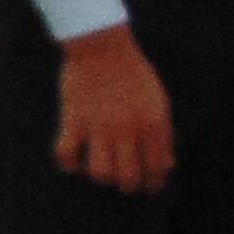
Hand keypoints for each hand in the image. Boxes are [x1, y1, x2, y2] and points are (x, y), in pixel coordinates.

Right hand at [53, 25, 176, 191]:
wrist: (102, 46)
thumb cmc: (133, 74)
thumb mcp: (158, 101)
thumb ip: (163, 134)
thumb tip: (166, 165)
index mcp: (152, 123)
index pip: (156, 168)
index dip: (154, 183)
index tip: (149, 186)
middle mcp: (127, 129)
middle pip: (128, 178)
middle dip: (128, 185)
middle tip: (125, 181)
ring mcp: (99, 126)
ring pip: (100, 173)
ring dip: (102, 176)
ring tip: (102, 168)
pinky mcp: (74, 120)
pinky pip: (67, 155)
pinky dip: (70, 164)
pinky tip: (75, 159)